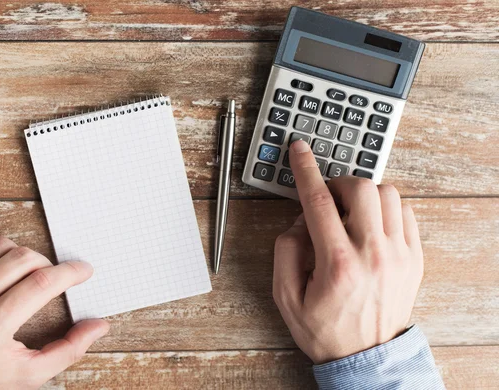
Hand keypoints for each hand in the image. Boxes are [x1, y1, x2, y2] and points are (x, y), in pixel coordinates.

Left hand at [0, 237, 108, 388]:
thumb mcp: (27, 375)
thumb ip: (67, 350)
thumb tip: (98, 326)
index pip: (42, 283)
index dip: (70, 273)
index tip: (83, 271)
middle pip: (24, 259)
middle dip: (48, 264)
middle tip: (52, 278)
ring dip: (21, 255)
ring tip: (24, 274)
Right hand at [273, 140, 422, 363]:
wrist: (367, 358)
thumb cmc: (325, 330)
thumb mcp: (286, 296)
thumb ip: (285, 251)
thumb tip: (299, 221)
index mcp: (338, 264)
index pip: (318, 201)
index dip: (305, 170)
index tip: (299, 150)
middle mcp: (373, 255)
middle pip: (360, 188)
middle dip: (338, 182)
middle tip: (326, 197)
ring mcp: (399, 255)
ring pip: (388, 194)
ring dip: (364, 193)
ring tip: (349, 211)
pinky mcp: (414, 259)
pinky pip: (406, 213)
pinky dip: (386, 208)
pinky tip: (371, 223)